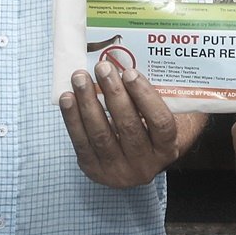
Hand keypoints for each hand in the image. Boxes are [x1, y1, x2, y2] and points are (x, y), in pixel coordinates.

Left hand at [58, 61, 180, 187]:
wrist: (135, 161)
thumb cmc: (146, 128)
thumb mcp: (155, 116)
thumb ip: (146, 97)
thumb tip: (122, 62)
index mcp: (167, 148)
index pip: (160, 122)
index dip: (145, 96)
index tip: (129, 72)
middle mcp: (146, 164)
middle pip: (129, 126)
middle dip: (113, 93)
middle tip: (102, 67)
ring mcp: (119, 172)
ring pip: (101, 134)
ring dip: (88, 102)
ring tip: (80, 77)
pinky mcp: (94, 171)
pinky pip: (81, 142)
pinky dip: (72, 118)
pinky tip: (68, 97)